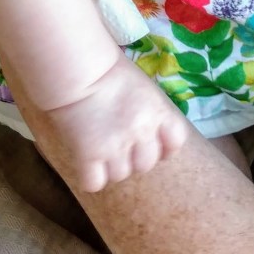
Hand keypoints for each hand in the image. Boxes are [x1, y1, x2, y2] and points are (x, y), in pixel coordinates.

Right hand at [45, 53, 185, 193]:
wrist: (78, 71)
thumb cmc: (110, 71)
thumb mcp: (143, 87)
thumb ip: (152, 111)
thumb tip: (153, 129)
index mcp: (159, 112)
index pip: (175, 142)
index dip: (165, 148)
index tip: (153, 145)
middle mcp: (142, 132)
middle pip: (146, 164)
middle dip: (134, 157)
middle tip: (119, 142)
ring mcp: (115, 146)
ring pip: (120, 175)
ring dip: (111, 167)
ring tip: (101, 148)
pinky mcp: (89, 155)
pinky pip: (95, 183)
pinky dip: (91, 177)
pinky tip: (87, 162)